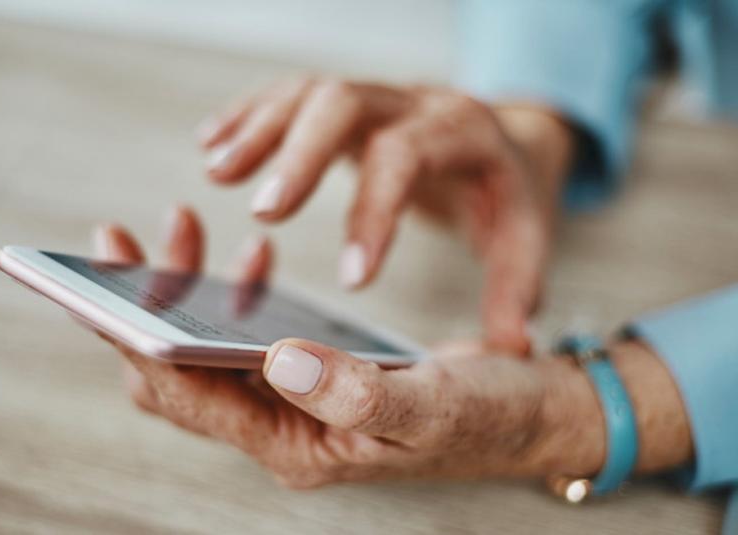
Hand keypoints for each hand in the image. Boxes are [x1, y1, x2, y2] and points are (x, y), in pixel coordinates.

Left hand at [89, 206, 692, 487]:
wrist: (529, 414)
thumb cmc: (489, 417)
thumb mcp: (434, 406)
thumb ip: (361, 393)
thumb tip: (279, 358)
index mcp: (297, 446)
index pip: (186, 396)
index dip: (135, 338)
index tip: (109, 276)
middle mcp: (283, 430)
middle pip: (178, 372)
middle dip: (142, 305)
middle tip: (124, 238)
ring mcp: (293, 404)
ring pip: (208, 349)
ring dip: (185, 291)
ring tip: (183, 226)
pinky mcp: (310, 377)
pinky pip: (248, 335)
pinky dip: (237, 292)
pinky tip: (249, 253)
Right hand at [197, 80, 573, 352]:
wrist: (503, 138)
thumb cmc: (505, 193)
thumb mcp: (525, 236)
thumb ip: (517, 287)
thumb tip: (511, 347)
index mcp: (462, 133)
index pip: (408, 157)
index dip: (374, 212)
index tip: (350, 280)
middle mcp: (413, 103)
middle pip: (345, 103)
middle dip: (300, 155)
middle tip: (263, 213)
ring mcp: (374, 96)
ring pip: (308, 93)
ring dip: (259, 131)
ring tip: (216, 175)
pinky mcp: (344, 103)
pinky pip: (289, 94)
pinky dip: (249, 116)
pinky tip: (212, 143)